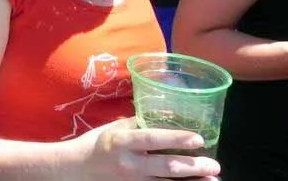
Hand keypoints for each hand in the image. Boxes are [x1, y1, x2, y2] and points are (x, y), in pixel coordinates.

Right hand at [72, 117, 220, 179]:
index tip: (198, 138)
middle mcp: (128, 164)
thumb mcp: (112, 130)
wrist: (73, 171)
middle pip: (166, 166)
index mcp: (121, 142)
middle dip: (193, 167)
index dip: (176, 138)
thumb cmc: (94, 146)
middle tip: (214, 165)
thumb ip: (135, 124)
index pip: (153, 139)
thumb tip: (163, 115)